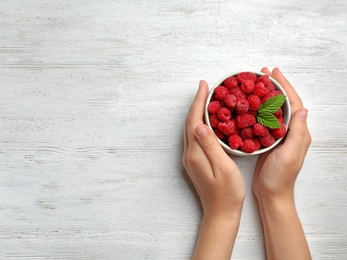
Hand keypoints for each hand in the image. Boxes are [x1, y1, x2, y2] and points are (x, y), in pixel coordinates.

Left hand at [183, 80, 244, 258]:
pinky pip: (195, 136)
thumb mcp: (223, 168)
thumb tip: (199, 124)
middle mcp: (189, 154)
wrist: (220, 213)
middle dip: (197, 103)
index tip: (204, 85)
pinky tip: (208, 121)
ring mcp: (190, 158)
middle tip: (206, 88)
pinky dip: (200, 123)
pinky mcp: (195, 162)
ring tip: (208, 99)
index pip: (194, 120)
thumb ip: (210, 146)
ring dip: (197, 112)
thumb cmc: (227, 193)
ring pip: (191, 128)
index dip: (199, 102)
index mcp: (195, 153)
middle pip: (190, 122)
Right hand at [253, 67, 311, 259]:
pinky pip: (264, 120)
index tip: (274, 73)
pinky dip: (258, 109)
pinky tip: (249, 105)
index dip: (284, 86)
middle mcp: (291, 132)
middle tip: (263, 73)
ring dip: (265, 95)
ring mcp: (279, 136)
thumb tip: (302, 109)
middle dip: (274, 86)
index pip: (293, 103)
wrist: (271, 194)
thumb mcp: (290, 154)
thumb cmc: (280, 177)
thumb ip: (296, 132)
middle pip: (283, 103)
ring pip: (273, 109)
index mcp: (298, 132)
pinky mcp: (268, 141)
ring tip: (256, 84)